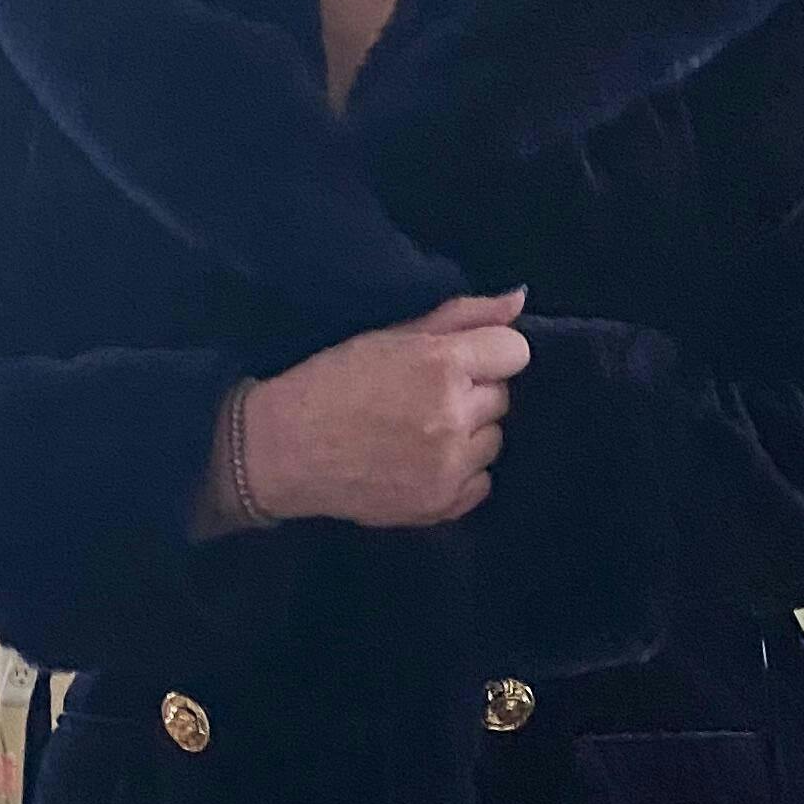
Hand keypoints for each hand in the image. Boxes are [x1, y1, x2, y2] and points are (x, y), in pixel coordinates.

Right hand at [234, 289, 530, 530]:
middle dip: (473, 393)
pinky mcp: (441, 504)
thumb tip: (519, 300)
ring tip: (422, 432)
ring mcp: (450, 465)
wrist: (284, 449)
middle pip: (502, 398)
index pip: (515, 352)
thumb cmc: (332, 382)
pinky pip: (482, 483)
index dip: (489, 354)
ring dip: (469, 434)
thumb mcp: (391, 335)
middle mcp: (453, 416)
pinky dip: (461, 474)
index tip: (461, 361)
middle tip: (426, 397)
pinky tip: (423, 463)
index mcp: (442, 365)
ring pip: (494, 441)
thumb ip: (461, 316)